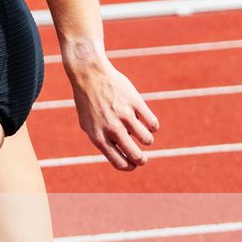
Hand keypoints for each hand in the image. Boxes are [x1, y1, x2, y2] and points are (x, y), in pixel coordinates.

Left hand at [66, 56, 157, 170]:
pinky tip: (148, 123)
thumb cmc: (88, 101)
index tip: (134, 164)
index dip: (130, 166)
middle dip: (142, 160)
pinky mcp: (135, 103)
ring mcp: (124, 115)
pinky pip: (152, 123)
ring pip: (147, 139)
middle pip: (135, 155)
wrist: (89, 74)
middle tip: (143, 158)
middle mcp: (112, 129)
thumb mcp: (88, 124)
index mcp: (98, 137)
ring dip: (147, 140)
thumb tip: (120, 156)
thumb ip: (102, 140)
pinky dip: (153, 126)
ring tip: (144, 135)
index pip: (119, 162)